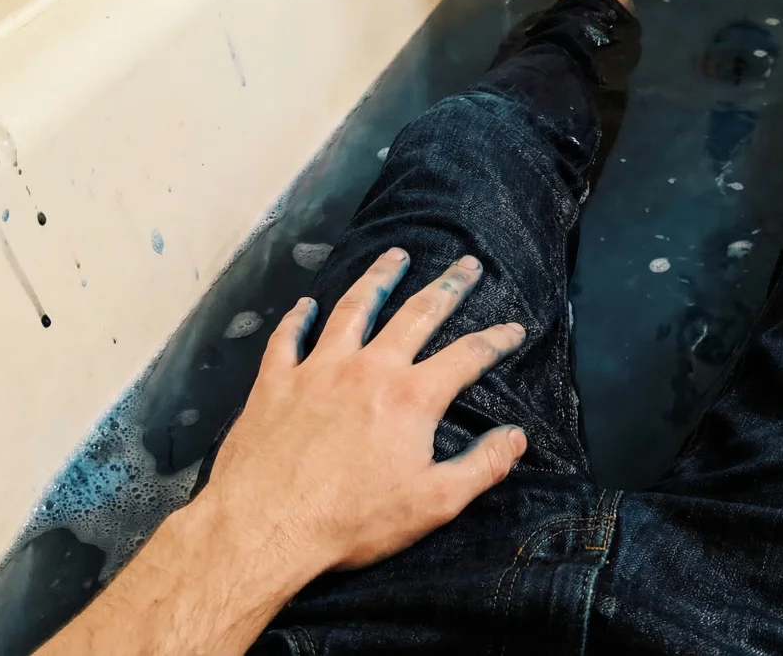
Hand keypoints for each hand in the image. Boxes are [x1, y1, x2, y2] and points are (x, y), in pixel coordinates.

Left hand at [201, 248, 528, 574]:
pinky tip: (305, 304)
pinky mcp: (276, 382)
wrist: (265, 527)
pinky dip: (298, 317)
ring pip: (354, 308)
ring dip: (378, 279)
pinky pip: (288, 337)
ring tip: (394, 256)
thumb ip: (481, 466)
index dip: (497, 340)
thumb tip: (517, 437)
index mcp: (412, 397)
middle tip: (467, 264)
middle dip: (448, 286)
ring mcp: (318, 369)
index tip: (516, 328)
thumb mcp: (434, 503)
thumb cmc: (353, 521)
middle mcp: (369, 369)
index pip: (467, 357)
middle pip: (417, 314)